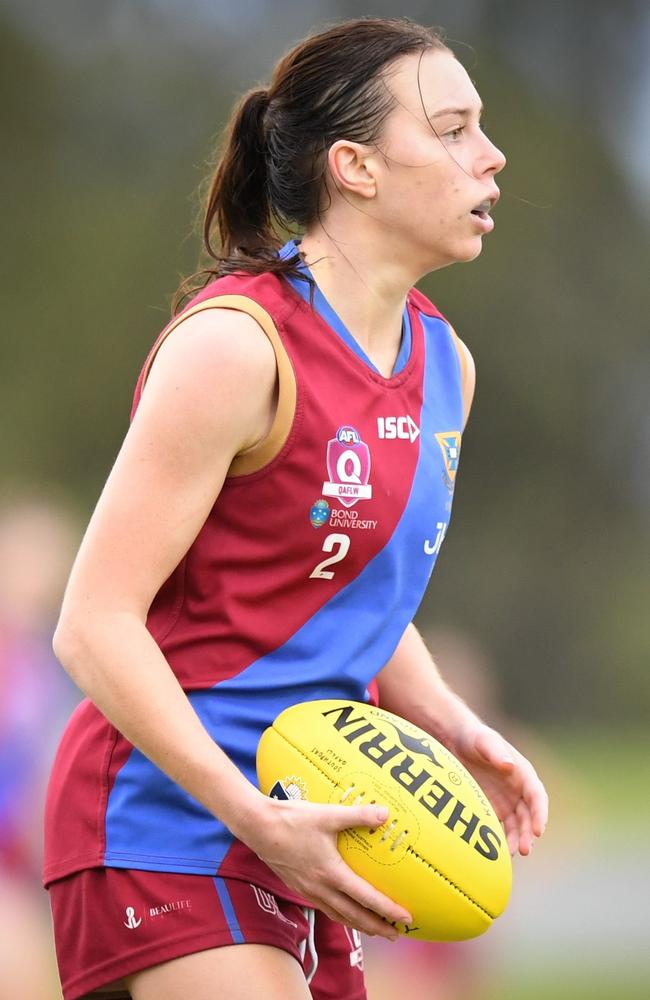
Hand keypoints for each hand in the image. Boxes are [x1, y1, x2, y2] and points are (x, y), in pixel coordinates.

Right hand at [244, 798, 412, 938]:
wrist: (258, 827)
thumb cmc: (293, 820)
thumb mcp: (328, 814)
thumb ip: (357, 815)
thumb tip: (385, 814)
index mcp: (331, 873)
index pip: (366, 898)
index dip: (387, 910)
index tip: (406, 918)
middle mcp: (320, 888)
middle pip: (354, 916)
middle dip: (377, 927)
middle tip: (396, 934)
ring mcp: (308, 890)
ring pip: (338, 915)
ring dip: (359, 924)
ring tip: (375, 929)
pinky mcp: (298, 886)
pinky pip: (325, 907)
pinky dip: (340, 914)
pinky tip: (344, 910)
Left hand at [449, 721, 548, 856]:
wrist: (454, 740)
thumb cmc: (473, 737)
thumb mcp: (484, 741)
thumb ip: (496, 752)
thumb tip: (510, 766)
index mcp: (523, 773)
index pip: (537, 796)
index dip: (540, 814)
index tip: (538, 830)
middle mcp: (518, 790)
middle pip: (529, 815)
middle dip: (529, 833)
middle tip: (525, 849)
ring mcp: (507, 800)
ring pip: (518, 825)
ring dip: (518, 840)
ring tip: (513, 855)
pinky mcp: (493, 808)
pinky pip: (502, 827)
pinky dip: (503, 839)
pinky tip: (498, 852)